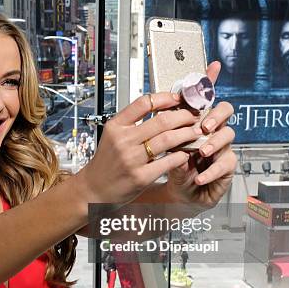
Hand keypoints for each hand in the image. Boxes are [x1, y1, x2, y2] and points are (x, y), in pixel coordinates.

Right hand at [76, 91, 204, 204]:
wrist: (94, 189)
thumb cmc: (107, 162)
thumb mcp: (113, 136)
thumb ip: (132, 122)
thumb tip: (160, 107)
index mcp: (115, 126)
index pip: (144, 103)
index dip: (166, 98)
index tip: (178, 99)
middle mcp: (122, 141)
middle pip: (161, 120)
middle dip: (183, 116)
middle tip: (192, 117)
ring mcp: (131, 159)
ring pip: (168, 139)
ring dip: (186, 134)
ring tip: (194, 133)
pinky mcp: (141, 177)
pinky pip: (169, 161)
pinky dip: (182, 155)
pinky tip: (185, 154)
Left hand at [164, 61, 236, 210]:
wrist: (179, 193)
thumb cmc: (173, 169)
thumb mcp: (164, 152)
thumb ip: (166, 138)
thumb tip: (165, 126)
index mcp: (196, 123)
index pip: (205, 99)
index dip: (211, 82)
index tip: (213, 66)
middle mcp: (212, 131)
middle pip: (225, 110)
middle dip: (216, 115)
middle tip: (204, 125)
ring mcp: (221, 147)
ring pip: (229, 134)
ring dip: (214, 142)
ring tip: (201, 151)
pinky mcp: (226, 166)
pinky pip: (226, 163)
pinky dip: (211, 171)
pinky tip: (199, 176)